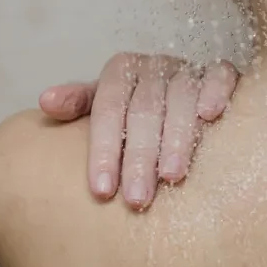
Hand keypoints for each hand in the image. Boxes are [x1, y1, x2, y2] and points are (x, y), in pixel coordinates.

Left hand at [39, 54, 238, 210]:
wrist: (182, 93)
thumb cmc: (134, 110)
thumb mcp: (104, 106)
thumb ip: (78, 104)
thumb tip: (45, 103)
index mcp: (120, 72)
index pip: (106, 111)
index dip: (103, 151)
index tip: (102, 192)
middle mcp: (154, 67)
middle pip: (143, 110)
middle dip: (139, 157)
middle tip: (137, 199)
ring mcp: (188, 69)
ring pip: (180, 97)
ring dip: (176, 136)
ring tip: (171, 176)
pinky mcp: (221, 72)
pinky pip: (220, 76)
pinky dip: (216, 91)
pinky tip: (211, 116)